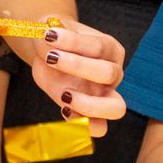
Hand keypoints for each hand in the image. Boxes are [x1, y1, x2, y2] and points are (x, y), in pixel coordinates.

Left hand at [25, 19, 125, 137]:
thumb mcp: (50, 35)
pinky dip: (81, 121)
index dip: (73, 42)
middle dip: (78, 66)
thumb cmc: (56, 43)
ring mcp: (106, 96)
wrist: (50, 55)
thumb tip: (47, 38)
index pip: (98, 45)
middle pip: (108, 73)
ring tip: (64, 94)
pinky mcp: (93, 114)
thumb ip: (47, 38)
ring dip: (89, 104)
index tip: (50, 36)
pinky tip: (63, 107)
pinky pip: (97, 127)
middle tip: (51, 58)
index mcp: (109, 48)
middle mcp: (114, 73)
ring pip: (115, 109)